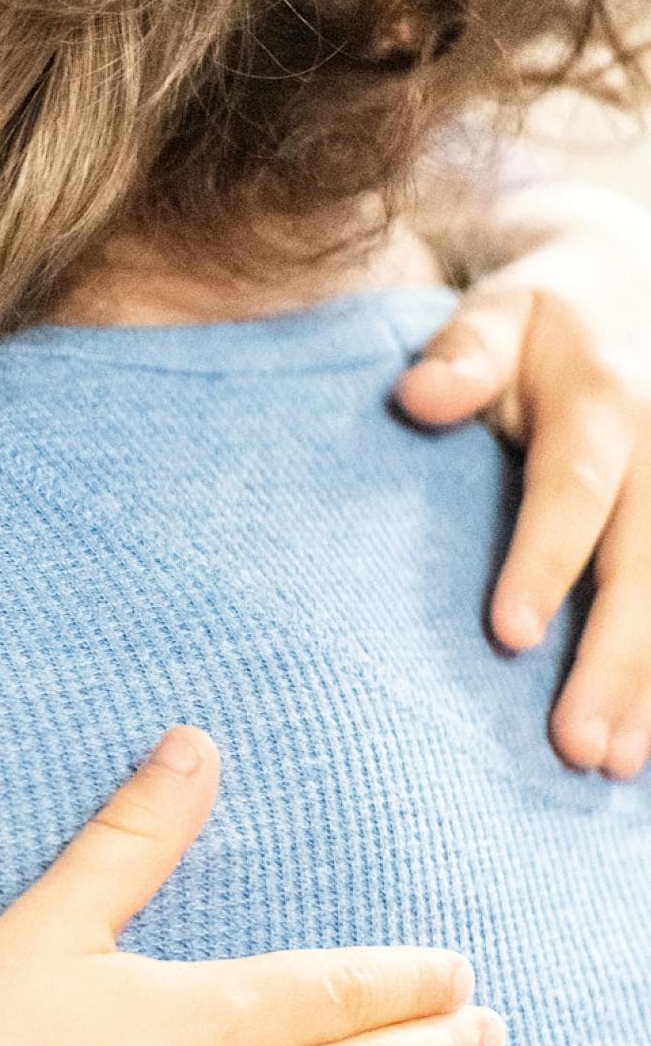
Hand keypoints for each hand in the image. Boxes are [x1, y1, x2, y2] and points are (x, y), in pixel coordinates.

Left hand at [396, 185, 650, 776]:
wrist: (635, 278)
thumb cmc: (541, 315)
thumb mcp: (499, 308)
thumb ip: (462, 351)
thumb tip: (418, 394)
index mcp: (608, 401)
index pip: (574, 489)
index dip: (546, 560)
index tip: (510, 637)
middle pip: (649, 565)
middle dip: (619, 660)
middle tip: (577, 747)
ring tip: (615, 766)